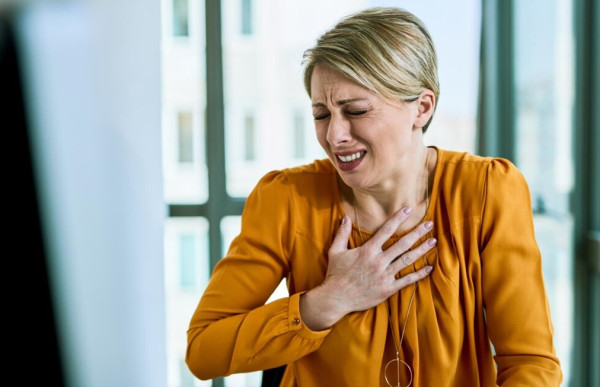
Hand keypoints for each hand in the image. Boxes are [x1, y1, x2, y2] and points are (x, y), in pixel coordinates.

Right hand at [300, 208, 435, 329]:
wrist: (336, 298)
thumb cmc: (335, 274)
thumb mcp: (336, 251)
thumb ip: (342, 234)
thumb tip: (345, 218)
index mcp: (367, 250)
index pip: (386, 230)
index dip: (398, 218)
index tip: (409, 209)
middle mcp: (378, 261)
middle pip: (402, 244)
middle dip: (417, 232)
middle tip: (429, 224)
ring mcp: (384, 275)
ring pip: (407, 260)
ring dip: (421, 250)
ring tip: (433, 242)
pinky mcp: (387, 289)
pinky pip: (406, 280)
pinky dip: (419, 274)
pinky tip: (429, 268)